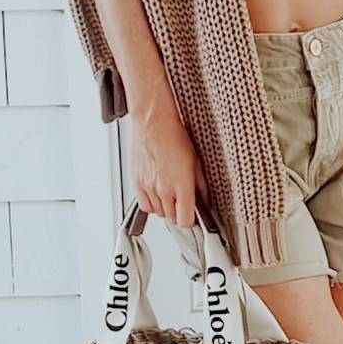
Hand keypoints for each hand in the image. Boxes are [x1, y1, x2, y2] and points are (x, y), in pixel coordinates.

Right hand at [129, 96, 207, 227]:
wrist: (153, 123)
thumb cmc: (174, 136)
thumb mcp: (196, 162)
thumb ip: (201, 186)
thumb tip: (205, 200)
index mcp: (181, 186)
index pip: (185, 220)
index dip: (190, 220)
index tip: (193, 215)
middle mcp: (163, 190)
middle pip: (172, 218)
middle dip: (179, 213)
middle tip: (183, 201)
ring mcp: (148, 188)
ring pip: (159, 213)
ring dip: (166, 208)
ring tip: (171, 193)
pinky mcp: (137, 183)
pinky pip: (145, 205)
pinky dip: (152, 204)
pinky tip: (158, 193)